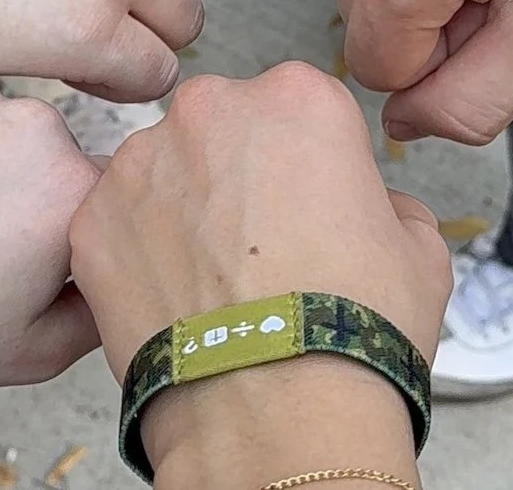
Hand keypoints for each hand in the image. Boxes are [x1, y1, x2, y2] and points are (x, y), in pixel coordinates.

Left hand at [70, 63, 449, 380]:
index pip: (299, 105)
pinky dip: (137, 251)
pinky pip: (117, 219)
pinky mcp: (93, 216)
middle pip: (224, 126)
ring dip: (183, 207)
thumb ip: (389, 202)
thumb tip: (372, 209)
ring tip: (213, 280)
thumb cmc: (346, 330)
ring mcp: (142, 160)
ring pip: (165, 169)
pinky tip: (172, 298)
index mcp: (297, 98)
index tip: (312, 201)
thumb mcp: (419, 250)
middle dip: (237, 172)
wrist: (274, 413)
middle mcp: (212, 110)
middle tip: (259, 243)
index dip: (309, 159)